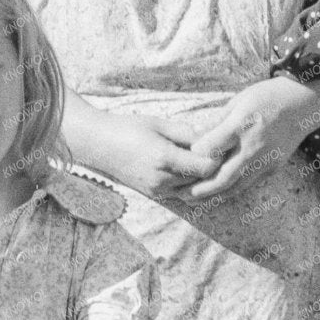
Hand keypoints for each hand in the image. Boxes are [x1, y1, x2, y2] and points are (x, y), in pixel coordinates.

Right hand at [91, 112, 217, 198]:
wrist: (99, 145)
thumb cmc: (128, 128)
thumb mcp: (160, 124)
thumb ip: (188, 133)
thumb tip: (213, 139)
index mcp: (164, 158)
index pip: (206, 167)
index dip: (217, 156)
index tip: (221, 143)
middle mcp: (161, 179)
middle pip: (203, 180)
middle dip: (213, 168)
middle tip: (220, 152)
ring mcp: (157, 190)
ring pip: (194, 190)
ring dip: (203, 178)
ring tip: (207, 160)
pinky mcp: (154, 195)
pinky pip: (182, 195)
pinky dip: (191, 185)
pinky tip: (193, 170)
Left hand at [185, 78, 319, 198]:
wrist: (303, 103)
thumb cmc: (267, 97)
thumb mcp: (238, 101)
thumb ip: (217, 122)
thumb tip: (195, 139)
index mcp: (244, 124)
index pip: (213, 146)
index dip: (197, 153)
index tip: (185, 156)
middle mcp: (255, 146)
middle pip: (224, 177)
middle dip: (200, 189)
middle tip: (180, 195)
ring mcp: (266, 160)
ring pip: (236, 186)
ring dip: (213, 196)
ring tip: (193, 201)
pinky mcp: (273, 168)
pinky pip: (248, 184)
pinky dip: (230, 191)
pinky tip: (215, 195)